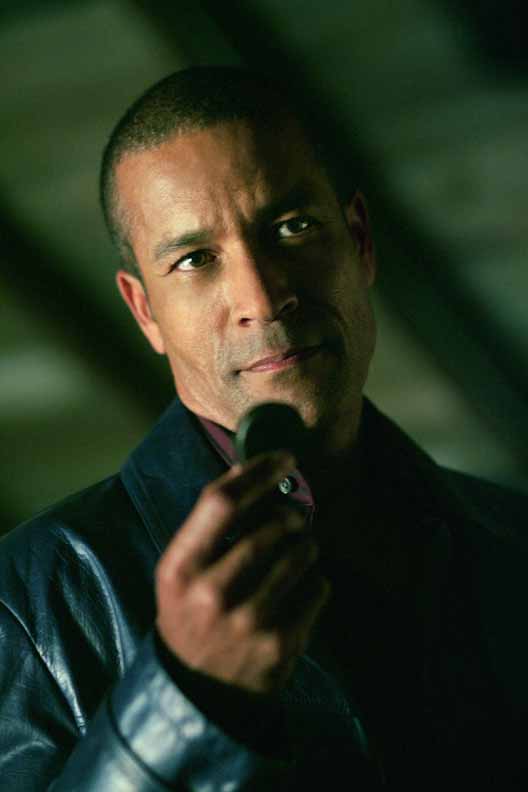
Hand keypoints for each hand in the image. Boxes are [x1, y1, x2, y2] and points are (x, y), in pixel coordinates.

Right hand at [155, 451, 329, 694]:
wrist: (197, 691)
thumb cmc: (191, 614)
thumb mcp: (181, 571)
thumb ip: (209, 526)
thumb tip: (250, 470)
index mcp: (179, 568)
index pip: (220, 502)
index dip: (258, 471)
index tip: (286, 458)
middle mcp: (210, 593)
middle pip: (270, 527)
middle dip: (291, 515)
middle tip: (294, 517)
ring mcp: (248, 621)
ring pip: (300, 555)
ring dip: (307, 545)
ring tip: (299, 551)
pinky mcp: (280, 644)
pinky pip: (317, 589)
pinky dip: (316, 580)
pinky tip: (300, 588)